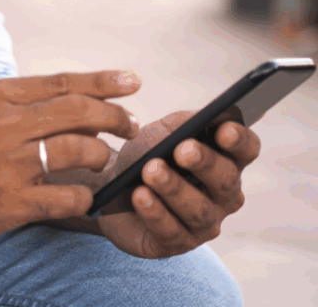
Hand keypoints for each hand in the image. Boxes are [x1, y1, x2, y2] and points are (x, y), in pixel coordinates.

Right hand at [0, 70, 139, 243]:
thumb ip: (24, 103)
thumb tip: (81, 105)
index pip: (61, 82)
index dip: (102, 81)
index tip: (132, 80)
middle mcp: (3, 125)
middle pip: (78, 111)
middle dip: (115, 117)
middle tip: (131, 126)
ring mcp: (8, 164)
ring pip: (80, 150)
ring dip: (103, 157)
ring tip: (104, 162)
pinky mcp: (12, 203)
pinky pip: (69, 197)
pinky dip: (86, 196)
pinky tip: (84, 197)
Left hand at [96, 111, 259, 257]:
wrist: (112, 186)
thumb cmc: (146, 155)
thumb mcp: (161, 133)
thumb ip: (183, 123)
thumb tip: (208, 116)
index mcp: (225, 161)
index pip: (246, 150)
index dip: (240, 140)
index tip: (225, 129)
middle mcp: (223, 196)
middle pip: (226, 180)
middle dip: (205, 163)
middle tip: (183, 149)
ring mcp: (204, 224)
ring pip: (199, 210)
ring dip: (174, 188)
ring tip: (151, 170)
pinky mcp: (177, 244)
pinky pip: (171, 231)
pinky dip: (154, 212)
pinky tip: (140, 196)